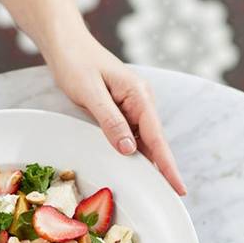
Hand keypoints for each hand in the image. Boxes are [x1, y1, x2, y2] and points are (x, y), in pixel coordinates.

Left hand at [44, 33, 185, 194]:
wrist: (66, 46)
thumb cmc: (76, 64)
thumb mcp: (91, 93)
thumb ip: (110, 121)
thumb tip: (128, 149)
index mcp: (138, 96)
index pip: (157, 138)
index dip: (167, 165)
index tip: (178, 187)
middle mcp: (140, 102)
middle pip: (154, 143)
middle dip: (162, 170)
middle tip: (170, 196)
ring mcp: (131, 107)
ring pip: (143, 142)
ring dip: (148, 164)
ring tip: (156, 189)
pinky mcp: (120, 112)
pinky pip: (130, 137)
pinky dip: (133, 154)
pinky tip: (135, 169)